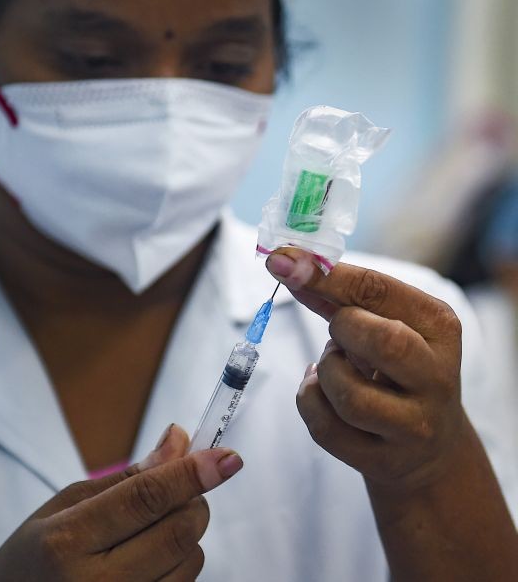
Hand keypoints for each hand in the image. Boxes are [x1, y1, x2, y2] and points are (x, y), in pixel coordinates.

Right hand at [0, 424, 243, 580]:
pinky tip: (149, 562)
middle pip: (178, 531)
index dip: (191, 474)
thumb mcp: (62, 508)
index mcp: (66, 541)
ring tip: (150, 532)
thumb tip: (179, 440)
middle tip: (184, 489)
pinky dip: (179, 564)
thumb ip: (126, 478)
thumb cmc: (32, 560)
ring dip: (186, 535)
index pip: (144, 499)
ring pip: (190, 562)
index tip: (228, 457)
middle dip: (194, 500)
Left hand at [266, 248, 465, 491]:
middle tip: (337, 335)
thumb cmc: (394, 370)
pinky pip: (324, 426)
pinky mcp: (386, 460)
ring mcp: (414, 424)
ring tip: (335, 368)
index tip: (281, 259)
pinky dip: (310, 402)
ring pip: (347, 392)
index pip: (378, 290)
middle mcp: (437, 375)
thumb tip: (286, 262)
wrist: (429, 449)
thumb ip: (338, 295)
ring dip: (324, 373)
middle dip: (341, 331)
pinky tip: (323, 394)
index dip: (323, 274)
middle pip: (380, 339)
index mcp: (438, 326)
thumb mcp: (383, 324)